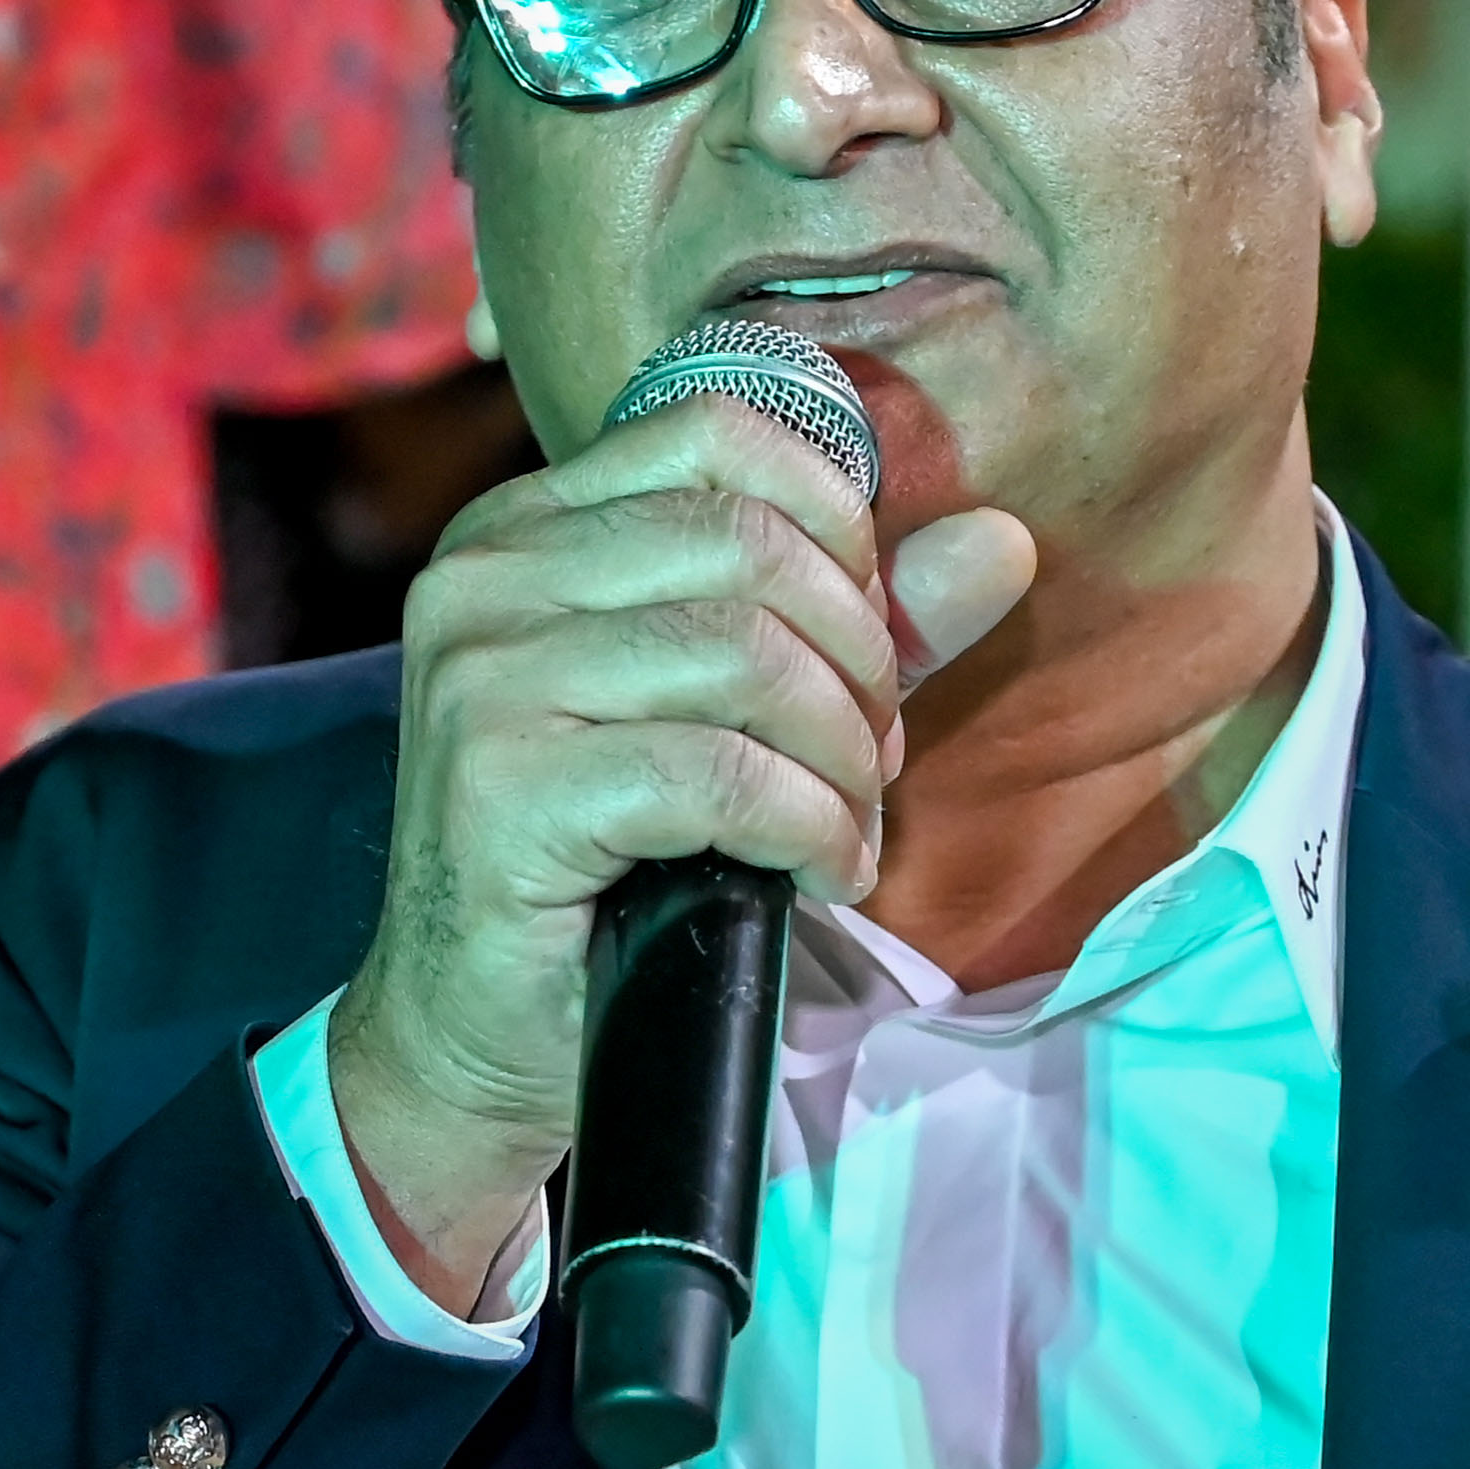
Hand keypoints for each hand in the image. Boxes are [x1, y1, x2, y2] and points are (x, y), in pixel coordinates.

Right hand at [321, 399, 1033, 1312]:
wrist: (467, 1033)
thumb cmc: (603, 868)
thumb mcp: (728, 719)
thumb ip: (854, 625)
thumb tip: (1001, 542)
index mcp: (525, 528)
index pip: (720, 435)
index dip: (838, 529)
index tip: (867, 648)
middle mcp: (486, 579)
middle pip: (752, 545)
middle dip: (857, 659)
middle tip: (870, 764)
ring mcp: (485, 680)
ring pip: (747, 654)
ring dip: (841, 758)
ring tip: (846, 830)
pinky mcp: (506, 790)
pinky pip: (720, 775)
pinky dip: (806, 829)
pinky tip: (815, 874)